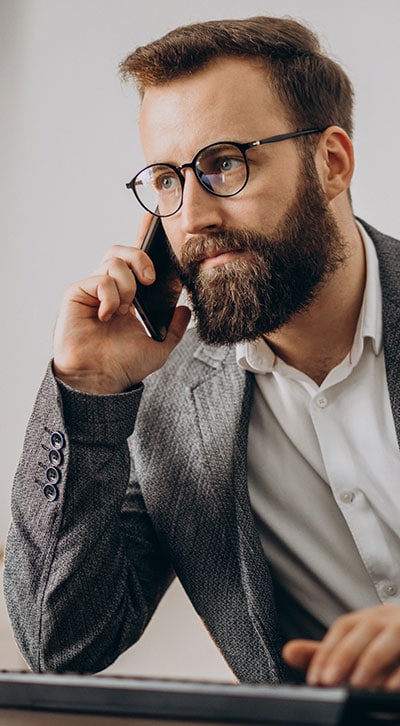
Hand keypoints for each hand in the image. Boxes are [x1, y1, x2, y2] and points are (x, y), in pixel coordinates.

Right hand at [53, 215, 190, 392]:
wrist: (101, 380)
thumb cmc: (122, 365)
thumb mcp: (159, 347)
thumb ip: (175, 329)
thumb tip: (185, 310)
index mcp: (128, 297)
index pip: (136, 261)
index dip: (143, 237)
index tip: (154, 220)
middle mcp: (109, 290)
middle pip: (122, 251)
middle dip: (141, 257)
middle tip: (151, 279)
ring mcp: (93, 290)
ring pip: (113, 261)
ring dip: (127, 284)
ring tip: (127, 309)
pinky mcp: (77, 293)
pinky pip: (100, 278)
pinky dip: (111, 295)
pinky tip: (109, 314)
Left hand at [282, 604, 399, 690]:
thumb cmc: (387, 649)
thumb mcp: (355, 650)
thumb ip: (324, 653)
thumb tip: (288, 652)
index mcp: (369, 618)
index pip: (344, 627)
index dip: (327, 651)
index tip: (315, 678)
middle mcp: (388, 618)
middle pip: (365, 630)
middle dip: (345, 655)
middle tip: (329, 681)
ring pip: (391, 638)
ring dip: (372, 661)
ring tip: (357, 685)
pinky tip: (391, 687)